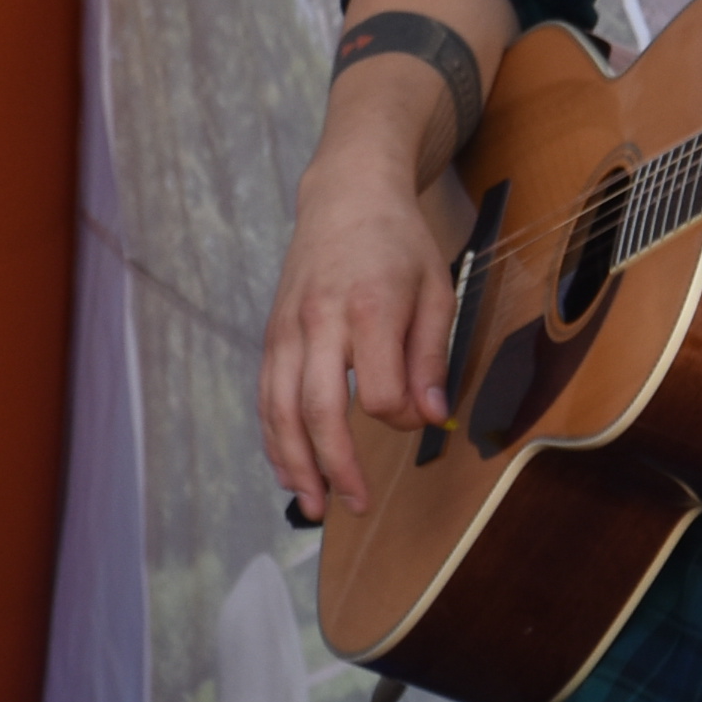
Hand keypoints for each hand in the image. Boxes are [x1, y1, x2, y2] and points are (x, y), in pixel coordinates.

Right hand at [260, 150, 456, 519]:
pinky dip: (274, 439)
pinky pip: (265, 397)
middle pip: (317, 410)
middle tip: (354, 507)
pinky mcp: (271, 335)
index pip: (379, 392)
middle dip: (335, 467)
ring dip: (295, 465)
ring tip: (314, 507)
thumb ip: (431, 357)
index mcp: (369, 308)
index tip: (418, 414)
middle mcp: (319, 321)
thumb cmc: (398, 244)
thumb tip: (432, 419)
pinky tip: (290, 469)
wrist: (346, 195)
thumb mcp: (436, 291)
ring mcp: (287, 330)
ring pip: (279, 411)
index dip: (401, 417)